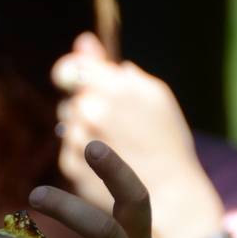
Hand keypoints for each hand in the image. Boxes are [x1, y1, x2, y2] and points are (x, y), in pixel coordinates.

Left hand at [51, 33, 223, 237]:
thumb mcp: (153, 95)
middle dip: (87, 101)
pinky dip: (82, 149)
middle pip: (71, 95)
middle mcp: (91, 112)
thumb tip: (84, 42)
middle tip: (117, 120)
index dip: (73, 70)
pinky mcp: (69, 165)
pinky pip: (68, 146)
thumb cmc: (166, 140)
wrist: (169, 195)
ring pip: (68, 121)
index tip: (79, 77)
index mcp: (114, 88)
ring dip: (84, 125)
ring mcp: (77, 139)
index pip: (72, 68)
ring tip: (116, 142)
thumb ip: (112, 67)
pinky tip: (107, 160)